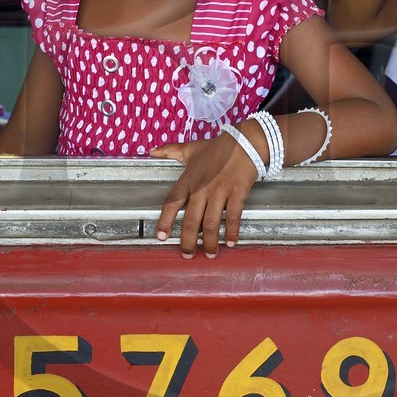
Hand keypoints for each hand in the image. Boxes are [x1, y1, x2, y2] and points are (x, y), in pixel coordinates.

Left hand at [149, 131, 259, 258]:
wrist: (245, 142)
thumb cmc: (217, 147)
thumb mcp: (191, 148)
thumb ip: (169, 150)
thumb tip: (151, 151)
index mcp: (189, 179)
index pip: (172, 202)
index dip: (165, 221)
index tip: (161, 236)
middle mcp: (202, 188)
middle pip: (192, 220)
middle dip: (189, 241)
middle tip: (187, 255)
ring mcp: (220, 192)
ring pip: (211, 223)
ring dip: (210, 242)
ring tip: (210, 254)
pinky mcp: (237, 194)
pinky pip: (232, 217)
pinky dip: (231, 232)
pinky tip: (230, 242)